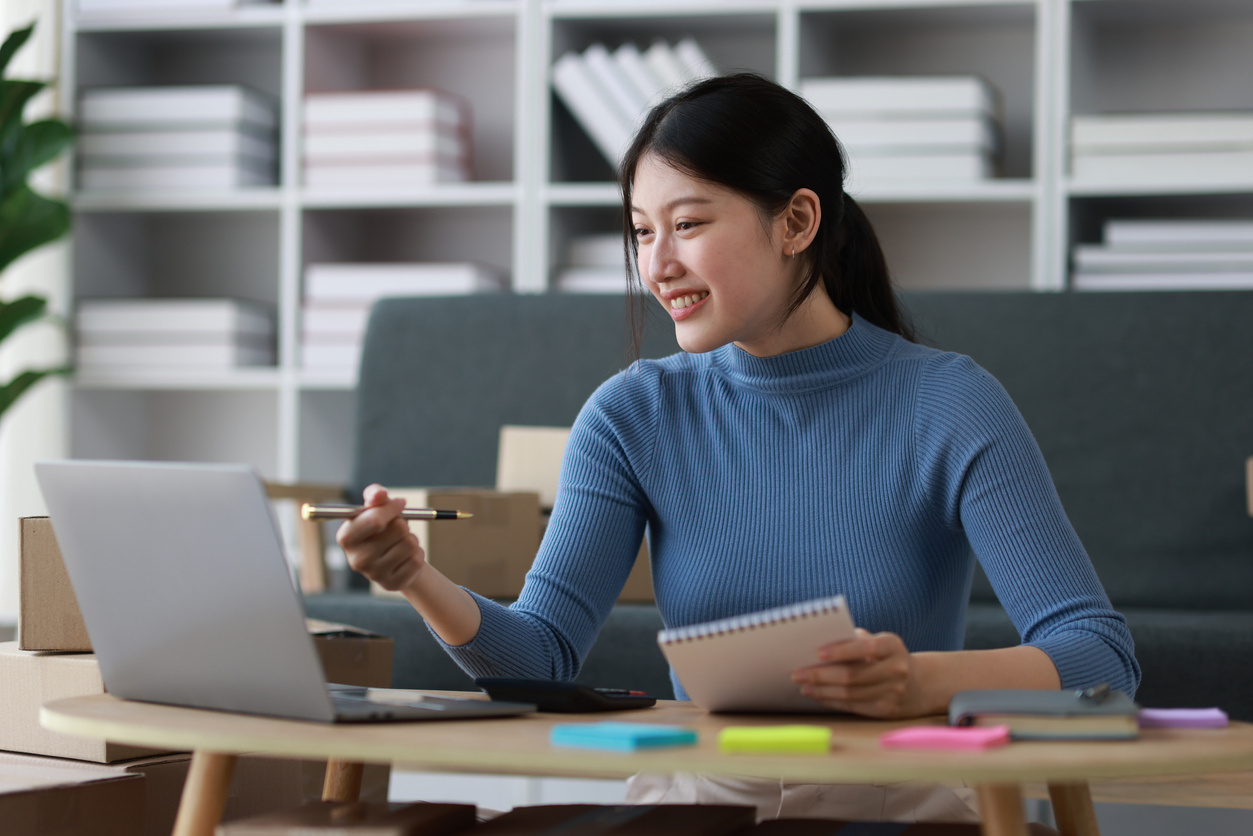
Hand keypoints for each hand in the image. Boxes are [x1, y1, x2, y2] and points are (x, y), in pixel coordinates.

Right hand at [335, 484, 426, 591]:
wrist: (391, 556)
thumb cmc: (381, 529)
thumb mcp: (375, 508)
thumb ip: (375, 496)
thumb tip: (379, 493)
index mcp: (346, 537)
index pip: (376, 520)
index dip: (392, 508)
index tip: (400, 503)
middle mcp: (356, 559)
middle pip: (398, 530)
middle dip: (403, 523)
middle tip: (399, 526)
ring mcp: (374, 575)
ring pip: (410, 544)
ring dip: (411, 538)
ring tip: (401, 541)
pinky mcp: (392, 584)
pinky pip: (417, 560)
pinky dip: (418, 553)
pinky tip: (406, 555)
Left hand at [791, 628, 925, 718]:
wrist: (919, 684)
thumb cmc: (886, 656)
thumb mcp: (879, 641)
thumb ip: (854, 640)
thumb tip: (820, 643)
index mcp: (893, 646)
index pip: (865, 648)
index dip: (841, 651)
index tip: (817, 653)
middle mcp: (896, 670)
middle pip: (852, 676)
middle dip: (821, 675)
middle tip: (797, 673)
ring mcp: (893, 693)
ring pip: (850, 694)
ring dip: (822, 690)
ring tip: (803, 685)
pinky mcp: (886, 710)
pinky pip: (853, 706)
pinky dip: (832, 701)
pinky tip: (817, 695)